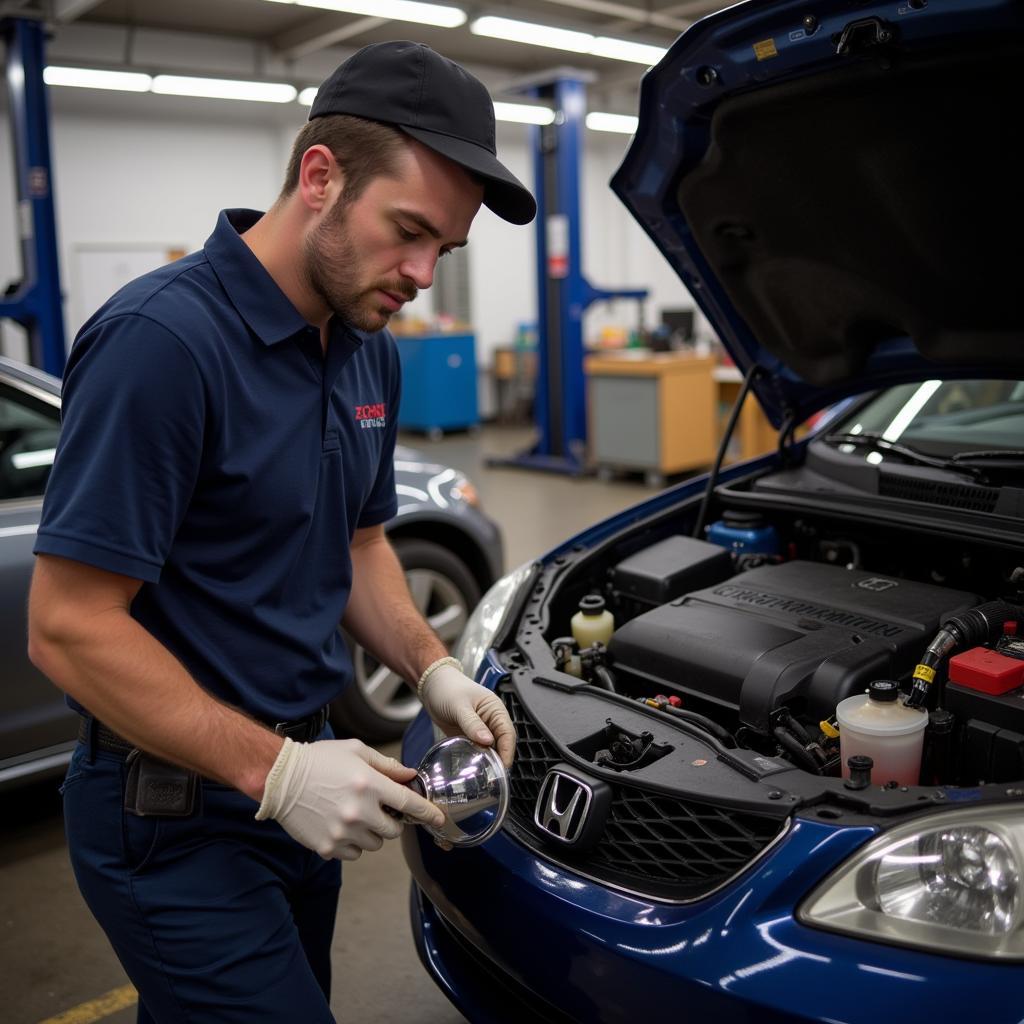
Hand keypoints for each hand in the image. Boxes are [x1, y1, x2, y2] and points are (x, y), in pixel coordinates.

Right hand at [255, 737, 444, 860]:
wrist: (281, 778)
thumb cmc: (320, 760)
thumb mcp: (356, 751)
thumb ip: (386, 765)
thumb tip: (409, 776)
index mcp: (369, 785)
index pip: (409, 803)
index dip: (427, 813)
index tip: (438, 819)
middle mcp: (359, 811)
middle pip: (394, 830)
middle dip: (391, 821)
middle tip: (377, 809)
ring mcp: (343, 832)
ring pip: (374, 844)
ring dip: (371, 833)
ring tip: (354, 815)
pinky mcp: (328, 847)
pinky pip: (353, 853)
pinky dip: (352, 844)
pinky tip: (339, 825)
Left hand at [420, 662, 516, 767]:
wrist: (432, 687)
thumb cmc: (447, 689)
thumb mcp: (459, 706)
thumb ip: (472, 724)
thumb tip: (488, 741)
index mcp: (495, 709)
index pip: (508, 733)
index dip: (507, 750)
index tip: (503, 766)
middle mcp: (491, 720)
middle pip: (501, 744)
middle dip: (499, 759)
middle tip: (492, 775)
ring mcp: (481, 730)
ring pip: (490, 749)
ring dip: (488, 760)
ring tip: (483, 774)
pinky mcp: (470, 737)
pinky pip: (477, 750)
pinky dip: (477, 759)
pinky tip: (472, 767)